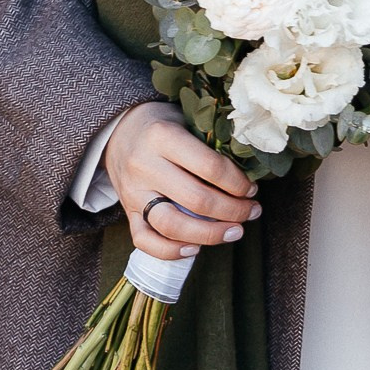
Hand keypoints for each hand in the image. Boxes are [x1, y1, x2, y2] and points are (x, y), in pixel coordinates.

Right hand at [104, 101, 260, 261]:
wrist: (117, 130)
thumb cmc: (161, 124)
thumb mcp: (184, 119)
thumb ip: (210, 143)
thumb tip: (248, 172)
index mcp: (163, 137)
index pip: (209, 167)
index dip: (237, 183)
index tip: (251, 188)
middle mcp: (145, 165)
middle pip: (196, 200)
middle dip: (232, 211)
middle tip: (251, 211)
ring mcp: (133, 192)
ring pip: (172, 225)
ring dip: (210, 235)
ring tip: (234, 231)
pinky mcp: (127, 211)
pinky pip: (144, 240)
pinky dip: (171, 251)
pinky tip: (195, 249)